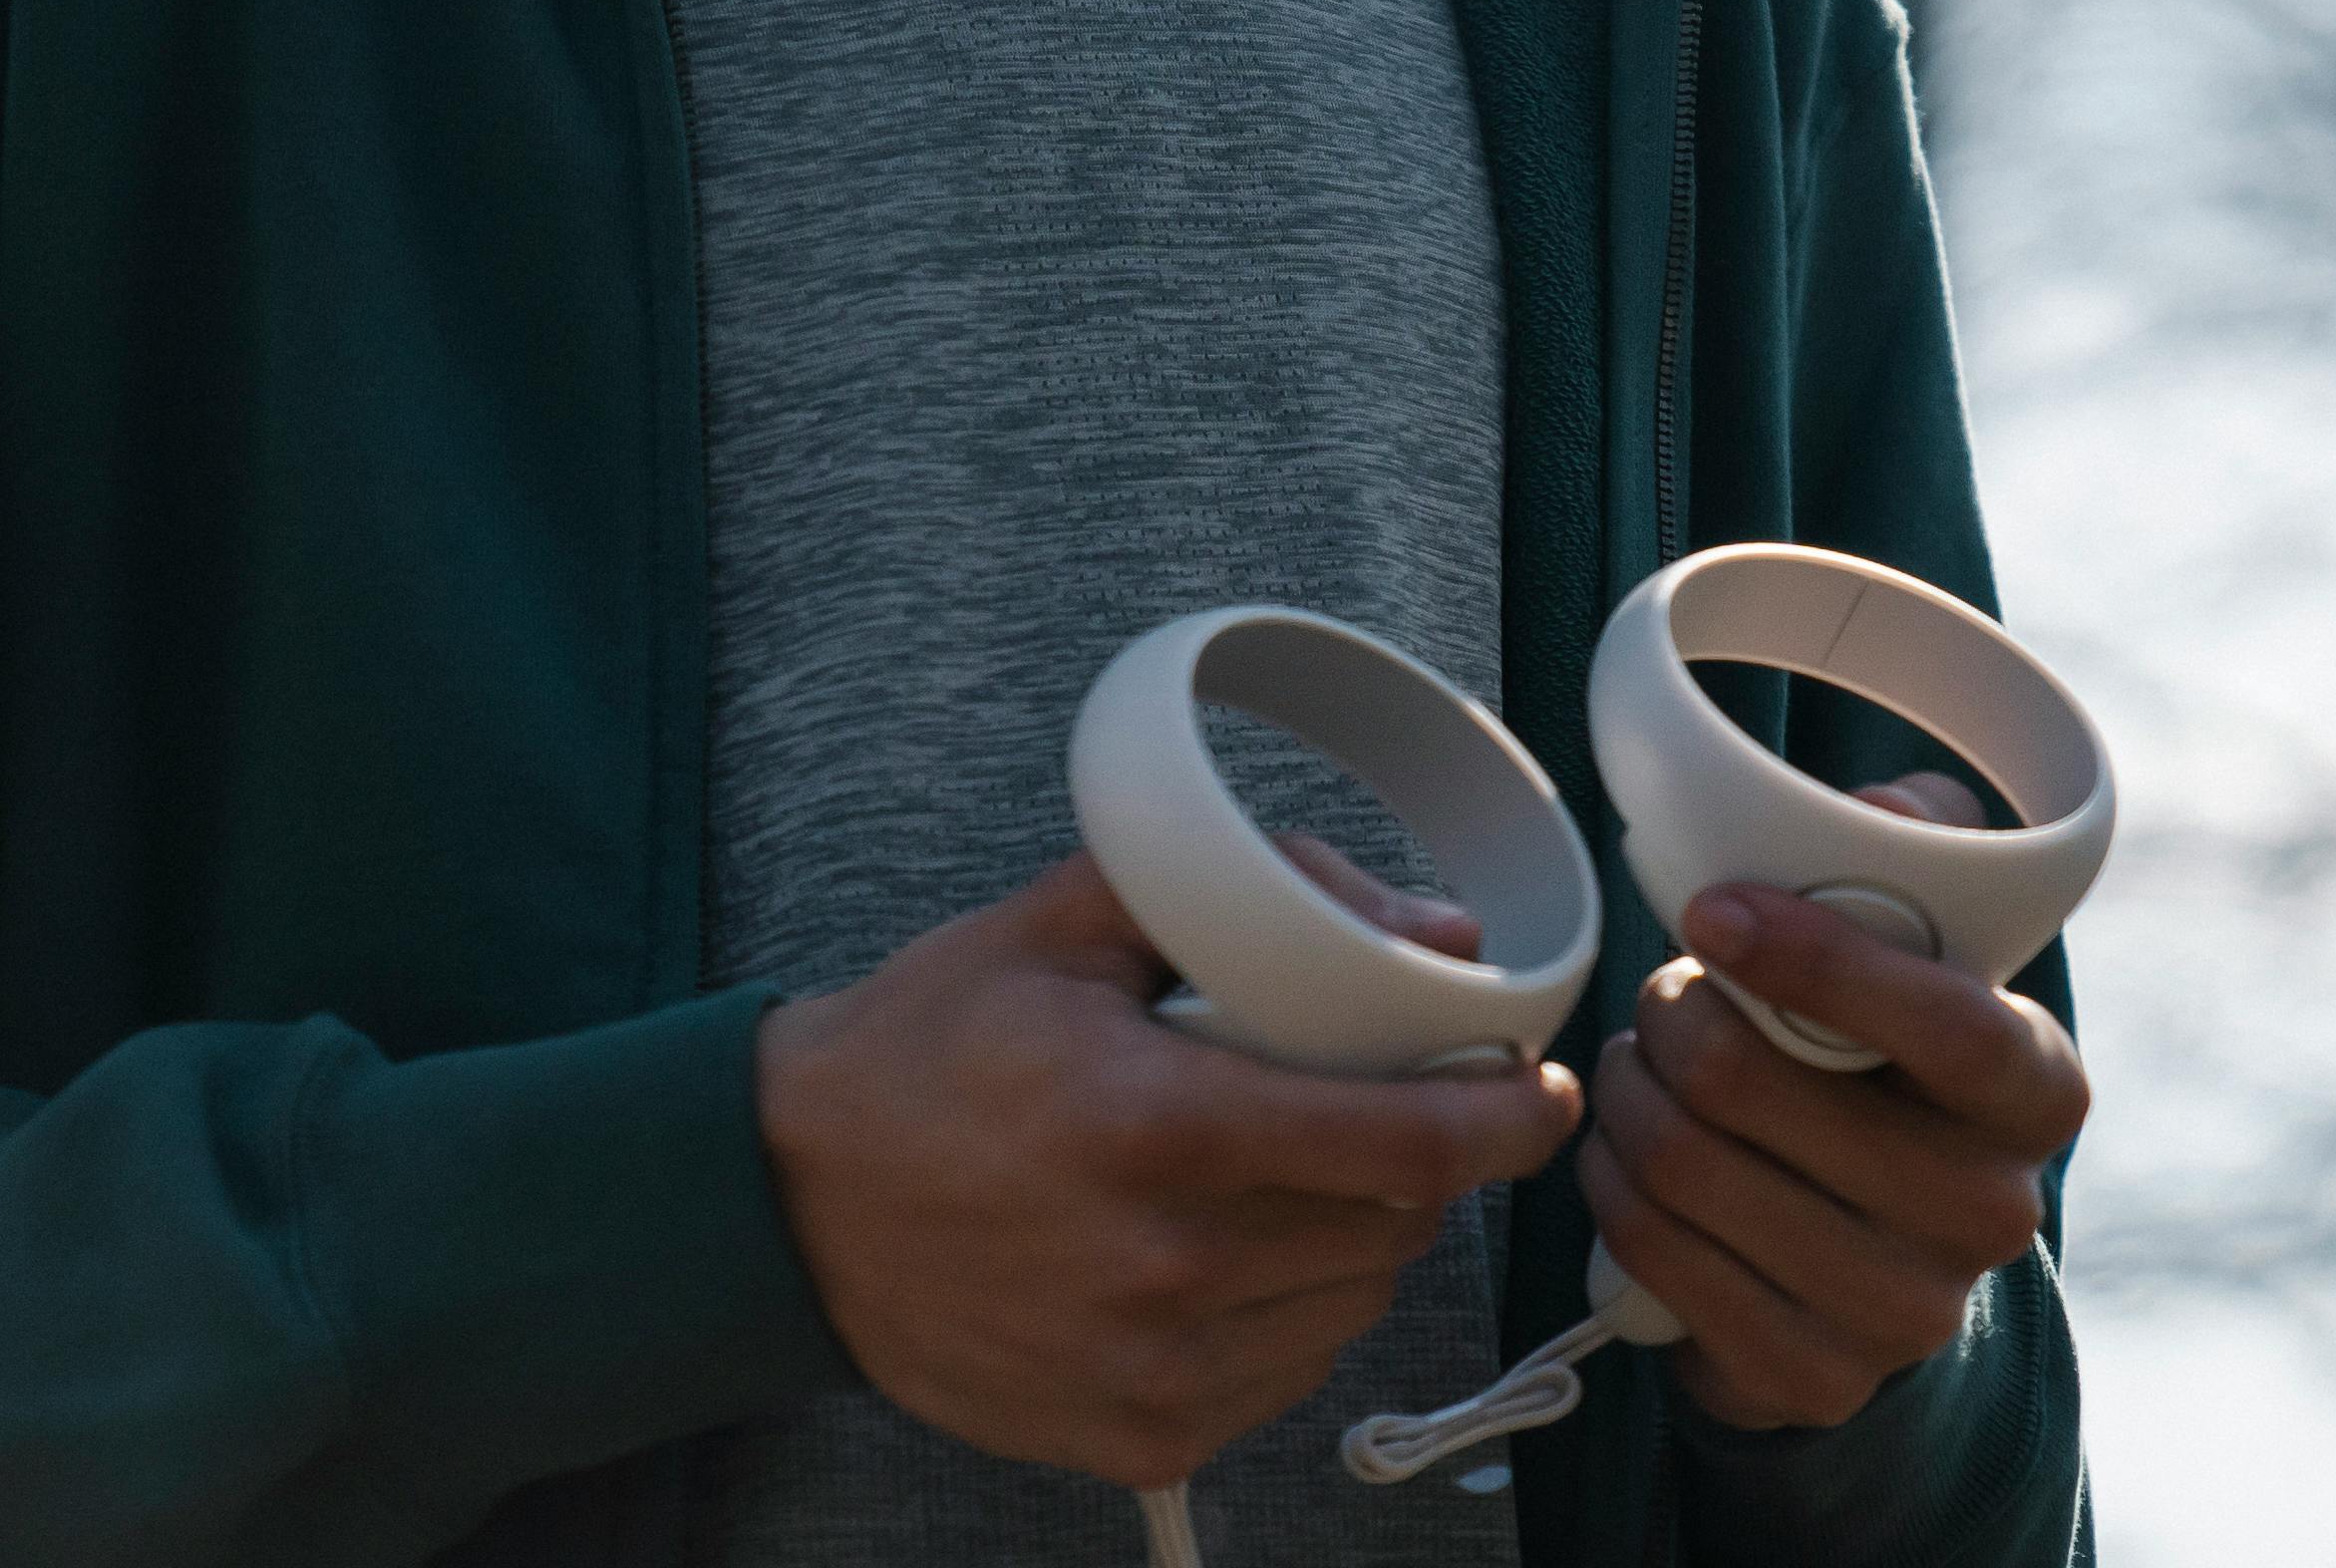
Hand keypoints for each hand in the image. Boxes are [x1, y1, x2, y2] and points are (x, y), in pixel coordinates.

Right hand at [755, 846, 1582, 1487]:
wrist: (793, 1203)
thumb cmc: (934, 1045)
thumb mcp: (1071, 921)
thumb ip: (1255, 896)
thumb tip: (1433, 928)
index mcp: (1157, 1125)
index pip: (1405, 1144)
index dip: (1504, 1119)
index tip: (1542, 1091)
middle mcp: (1167, 1265)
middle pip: (1393, 1223)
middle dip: (1420, 1159)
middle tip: (1386, 1105)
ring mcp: (1155, 1367)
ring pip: (1353, 1303)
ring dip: (1361, 1235)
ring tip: (1291, 1173)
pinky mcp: (1140, 1437)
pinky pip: (1290, 1373)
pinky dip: (1295, 1311)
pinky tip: (1235, 1253)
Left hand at [1581, 776, 2091, 1431]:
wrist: (1885, 1250)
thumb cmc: (1890, 1057)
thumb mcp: (1929, 942)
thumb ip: (1919, 843)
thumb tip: (1882, 812)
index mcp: (2039, 1090)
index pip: (1947, 1027)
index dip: (1817, 961)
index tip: (1712, 913)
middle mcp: (1993, 1213)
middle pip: (1755, 1090)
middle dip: (1672, 1018)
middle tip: (1664, 997)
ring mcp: (1906, 1312)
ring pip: (1686, 1167)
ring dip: (1626, 1096)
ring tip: (1638, 1068)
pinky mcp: (1812, 1378)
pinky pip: (1656, 1255)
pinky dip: (1611, 1185)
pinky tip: (1626, 1153)